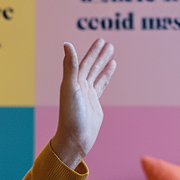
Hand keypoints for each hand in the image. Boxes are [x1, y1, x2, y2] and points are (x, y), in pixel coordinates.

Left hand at [49, 39, 115, 169]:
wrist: (75, 138)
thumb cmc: (71, 115)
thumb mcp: (71, 88)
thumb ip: (71, 66)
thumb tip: (67, 44)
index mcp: (73, 82)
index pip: (84, 63)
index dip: (93, 52)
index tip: (101, 40)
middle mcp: (79, 86)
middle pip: (91, 66)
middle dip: (99, 55)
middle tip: (109, 43)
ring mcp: (88, 95)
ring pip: (97, 75)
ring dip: (103, 64)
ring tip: (112, 54)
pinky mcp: (95, 103)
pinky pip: (101, 85)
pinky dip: (106, 76)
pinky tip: (110, 70)